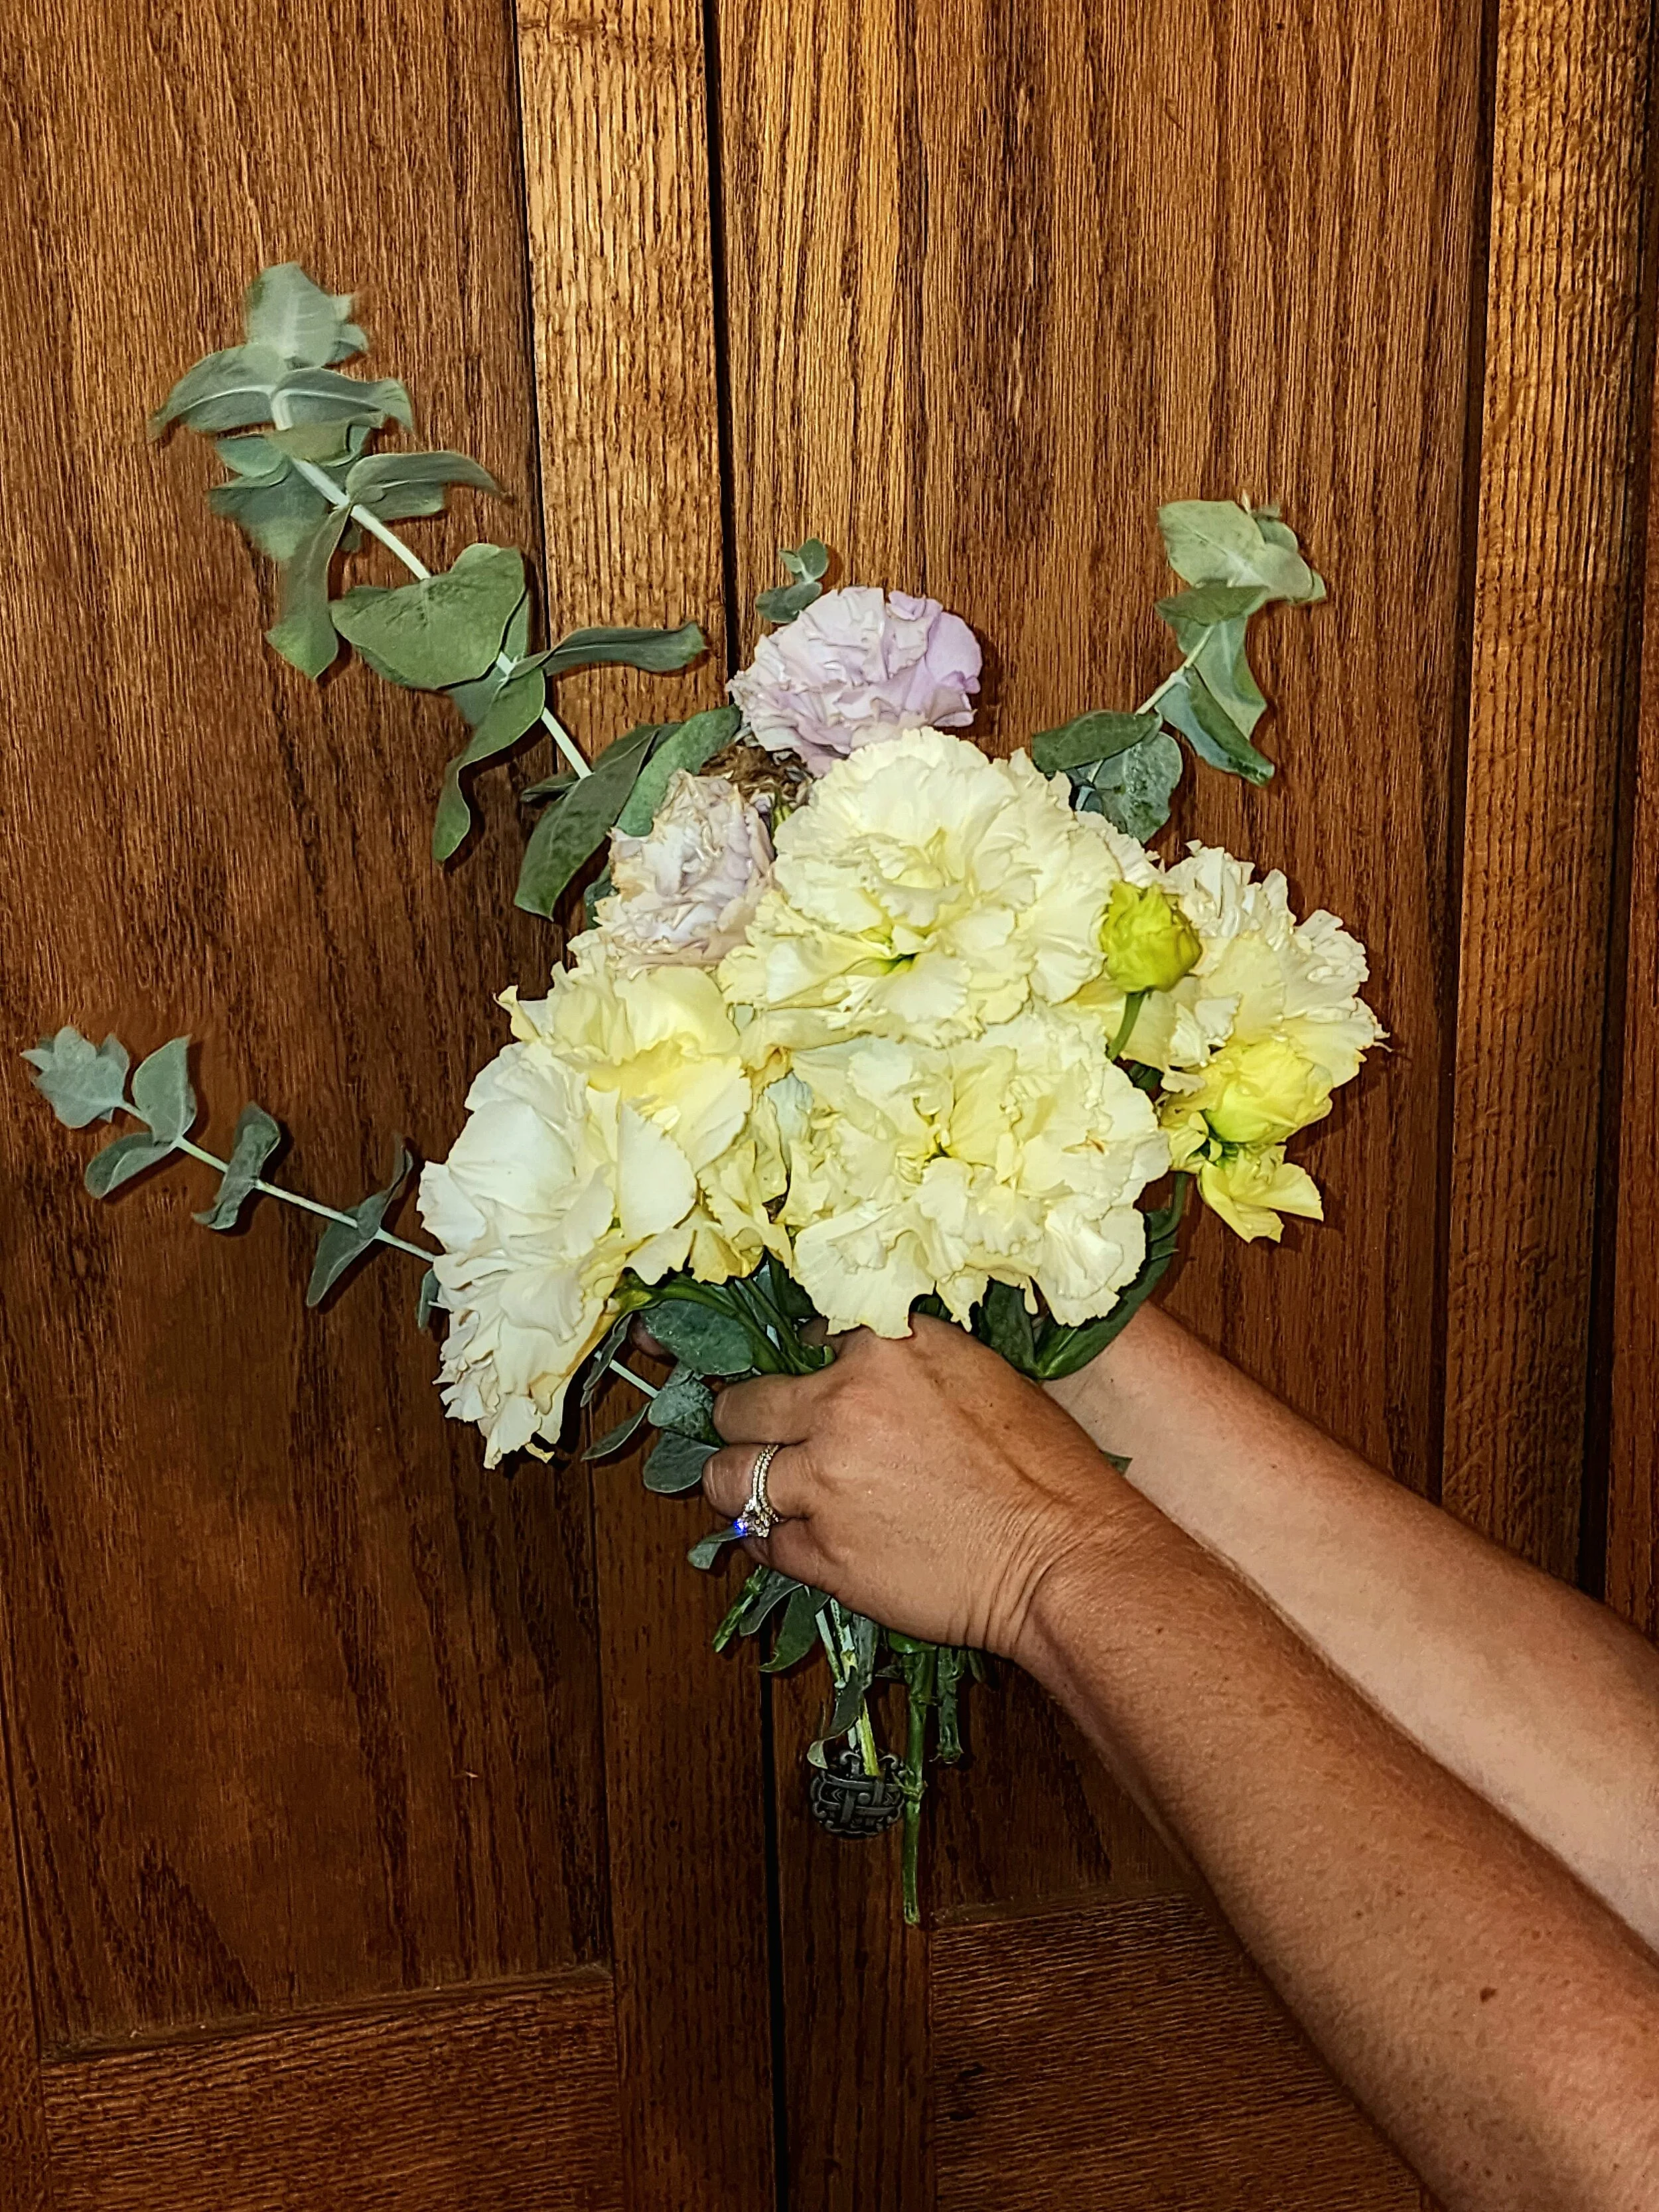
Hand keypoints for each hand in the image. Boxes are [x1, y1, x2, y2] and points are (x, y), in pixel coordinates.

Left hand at [702, 1314, 1128, 1654]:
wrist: (1066, 1558)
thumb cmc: (1044, 1469)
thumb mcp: (977, 1375)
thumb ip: (904, 1364)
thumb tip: (856, 1367)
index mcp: (882, 1350)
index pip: (802, 1338)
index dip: (799, 1366)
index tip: (797, 1382)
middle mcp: (840, 1407)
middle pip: (739, 1405)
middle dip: (740, 1420)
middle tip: (751, 1435)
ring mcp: (824, 1483)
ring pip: (728, 1477)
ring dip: (735, 1482)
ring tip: (752, 1489)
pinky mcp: (824, 1554)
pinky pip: (763, 1543)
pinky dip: (771, 1539)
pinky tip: (790, 1535)